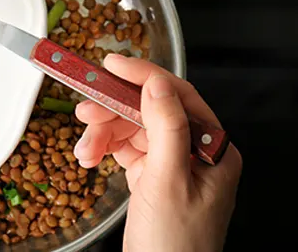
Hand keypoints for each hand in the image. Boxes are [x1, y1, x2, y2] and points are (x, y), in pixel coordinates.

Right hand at [73, 54, 241, 251]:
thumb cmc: (175, 245)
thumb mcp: (168, 180)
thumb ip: (166, 128)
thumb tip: (157, 85)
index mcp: (212, 150)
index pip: (178, 97)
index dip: (143, 76)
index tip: (112, 64)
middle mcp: (194, 153)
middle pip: (148, 112)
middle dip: (113, 111)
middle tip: (85, 110)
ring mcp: (171, 165)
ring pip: (131, 129)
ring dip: (103, 134)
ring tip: (84, 149)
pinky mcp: (151, 177)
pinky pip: (124, 149)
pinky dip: (104, 149)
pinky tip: (90, 157)